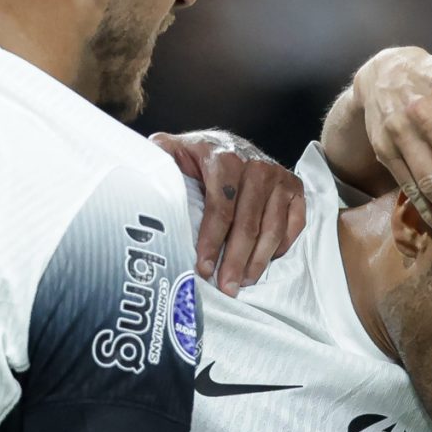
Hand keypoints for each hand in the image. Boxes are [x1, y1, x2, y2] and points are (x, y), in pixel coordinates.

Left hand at [153, 130, 306, 294]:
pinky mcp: (295, 190)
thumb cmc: (198, 157)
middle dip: (236, 260)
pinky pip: (294, 226)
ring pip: (272, 229)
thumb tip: (136, 178)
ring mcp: (279, 178)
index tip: (203, 268)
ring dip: (257, 261)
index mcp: (225, 158)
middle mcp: (257, 167)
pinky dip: (280, 247)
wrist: (230, 143)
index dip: (212, 241)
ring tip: (242, 282)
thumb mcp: (174, 151)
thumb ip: (158, 160)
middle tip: (226, 287)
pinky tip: (263, 262)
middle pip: (248, 224)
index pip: (220, 207)